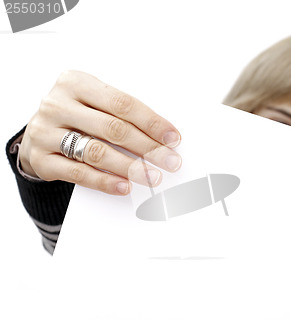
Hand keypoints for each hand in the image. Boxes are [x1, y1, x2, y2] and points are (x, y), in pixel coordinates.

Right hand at [19, 70, 181, 194]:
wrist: (39, 134)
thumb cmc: (78, 117)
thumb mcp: (95, 104)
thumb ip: (122, 114)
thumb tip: (162, 137)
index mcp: (76, 82)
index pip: (122, 103)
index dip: (151, 122)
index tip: (173, 138)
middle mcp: (57, 104)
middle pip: (112, 128)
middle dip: (147, 147)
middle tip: (169, 161)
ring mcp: (45, 131)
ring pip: (95, 152)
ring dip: (129, 167)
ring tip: (152, 176)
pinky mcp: (40, 159)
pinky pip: (78, 173)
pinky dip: (105, 182)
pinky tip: (124, 186)